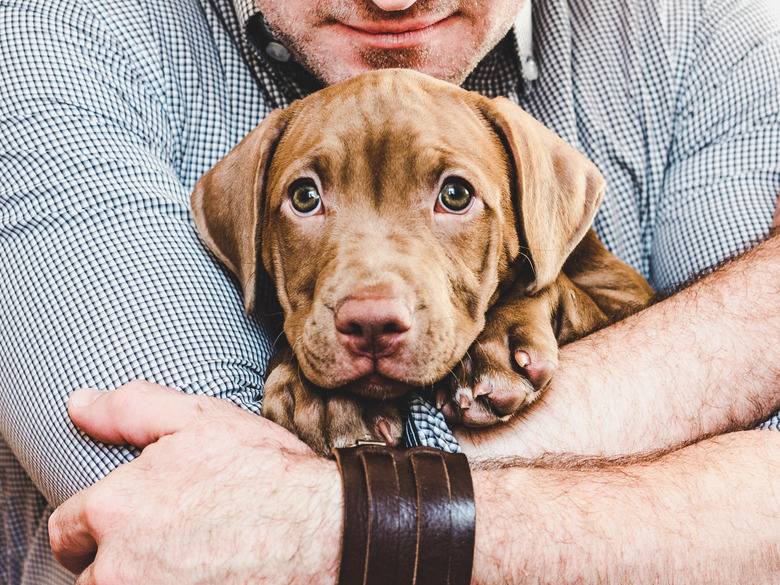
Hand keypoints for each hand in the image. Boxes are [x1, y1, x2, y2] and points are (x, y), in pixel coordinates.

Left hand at [48, 381, 341, 584]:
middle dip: (117, 561)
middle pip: (91, 576)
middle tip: (168, 546)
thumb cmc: (265, 474)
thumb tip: (78, 403)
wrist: (323, 532)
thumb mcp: (200, 420)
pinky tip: (208, 577)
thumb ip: (128, 410)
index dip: (93, 526)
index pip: (67, 532)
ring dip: (143, 583)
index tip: (126, 525)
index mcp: (114, 510)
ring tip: (190, 566)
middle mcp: (117, 570)